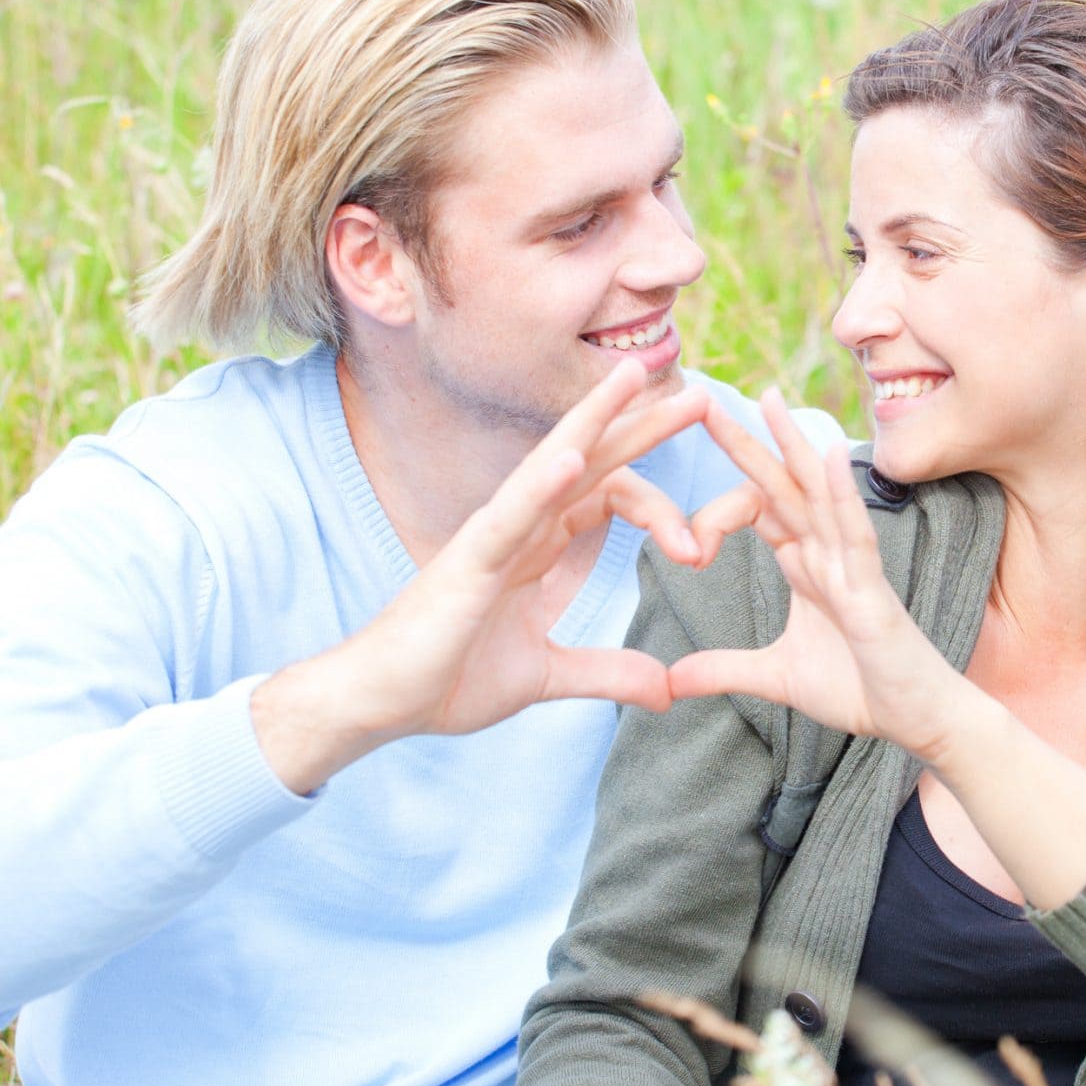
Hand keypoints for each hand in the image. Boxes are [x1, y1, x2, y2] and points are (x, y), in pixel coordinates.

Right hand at [254, 360, 707, 791]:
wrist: (382, 706)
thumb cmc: (447, 678)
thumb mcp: (547, 678)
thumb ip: (605, 673)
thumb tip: (665, 688)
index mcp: (540, 545)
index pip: (611, 499)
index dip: (661, 509)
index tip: (702, 545)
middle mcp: (520, 526)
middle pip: (592, 463)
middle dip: (642, 427)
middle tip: (697, 397)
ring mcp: (492, 536)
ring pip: (551, 464)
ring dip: (594, 419)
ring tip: (631, 378)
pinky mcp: (468, 560)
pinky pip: (510, 514)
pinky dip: (541, 484)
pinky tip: (572, 456)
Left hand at [667, 391, 972, 756]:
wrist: (916, 720)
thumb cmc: (861, 688)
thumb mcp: (777, 678)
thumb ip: (725, 670)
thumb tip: (669, 680)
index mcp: (805, 564)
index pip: (758, 509)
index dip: (717, 507)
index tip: (687, 540)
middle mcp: (828, 553)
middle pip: (781, 485)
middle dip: (744, 443)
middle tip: (704, 400)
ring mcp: (852, 567)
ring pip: (818, 494)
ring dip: (793, 446)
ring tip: (770, 400)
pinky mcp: (872, 592)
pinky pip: (856, 535)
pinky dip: (841, 495)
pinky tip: (829, 455)